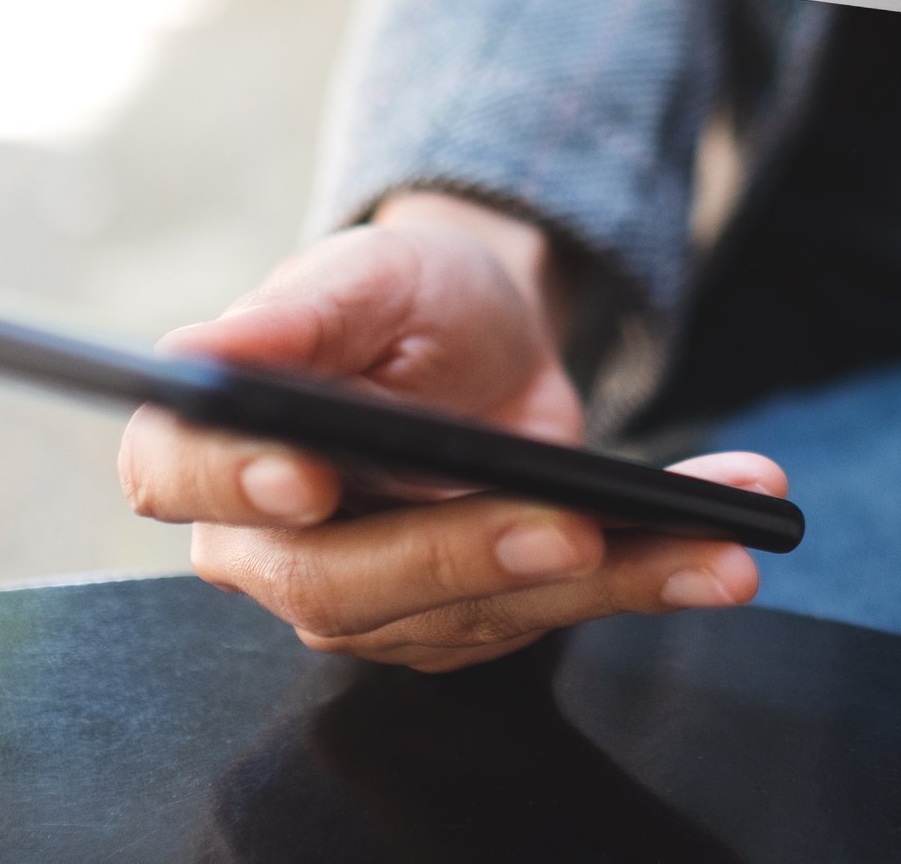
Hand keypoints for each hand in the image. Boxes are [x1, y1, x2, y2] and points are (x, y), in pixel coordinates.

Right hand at [118, 193, 783, 670]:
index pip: (183, 481)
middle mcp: (272, 548)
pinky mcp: (465, 623)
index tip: (313, 475)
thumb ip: (290, 319)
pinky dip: (645, 580)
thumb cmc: (405, 296)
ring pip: (468, 616)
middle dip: (462, 555)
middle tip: (568, 526)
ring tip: (709, 537)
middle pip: (339, 584)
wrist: (491, 332)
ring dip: (601, 580)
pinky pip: (552, 616)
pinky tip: (717, 552)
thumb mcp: (364, 275)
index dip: (239, 485)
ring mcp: (372, 600)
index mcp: (209, 452)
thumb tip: (198, 357)